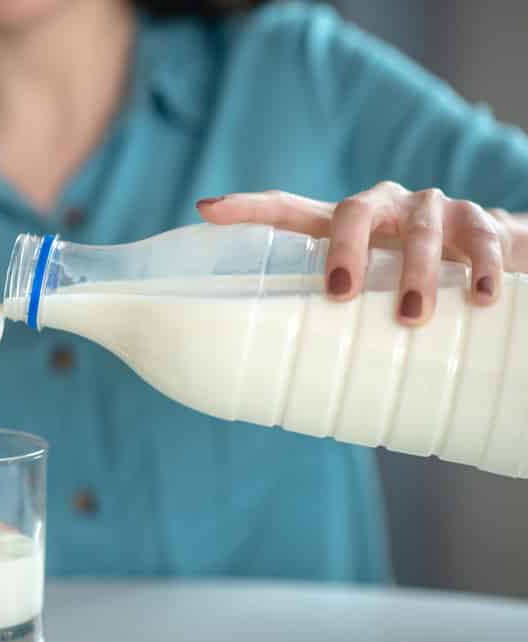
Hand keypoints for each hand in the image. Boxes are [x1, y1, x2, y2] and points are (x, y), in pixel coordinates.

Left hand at [198, 182, 525, 325]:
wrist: (484, 251)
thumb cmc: (401, 277)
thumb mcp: (365, 288)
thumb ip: (328, 315)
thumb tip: (277, 386)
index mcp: (340, 222)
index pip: (286, 207)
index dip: (245, 207)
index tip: (205, 209)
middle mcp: (381, 206)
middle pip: (354, 213)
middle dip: (345, 251)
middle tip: (340, 295)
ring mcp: (428, 209)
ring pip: (419, 231)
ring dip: (415, 272)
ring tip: (411, 316)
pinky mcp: (476, 221)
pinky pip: (479, 240)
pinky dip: (480, 269)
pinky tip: (482, 298)